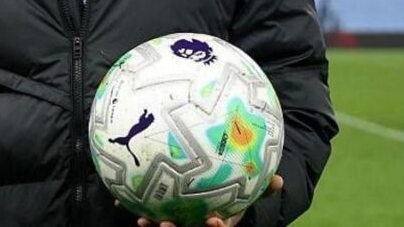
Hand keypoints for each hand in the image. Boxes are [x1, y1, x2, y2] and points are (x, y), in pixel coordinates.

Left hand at [130, 174, 282, 226]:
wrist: (218, 186)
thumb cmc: (237, 185)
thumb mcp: (251, 185)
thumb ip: (264, 185)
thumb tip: (280, 181)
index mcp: (219, 220)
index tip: (214, 222)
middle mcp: (197, 222)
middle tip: (166, 225)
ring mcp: (180, 218)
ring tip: (142, 222)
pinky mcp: (163, 209)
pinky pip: (149, 211)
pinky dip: (136, 207)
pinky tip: (123, 201)